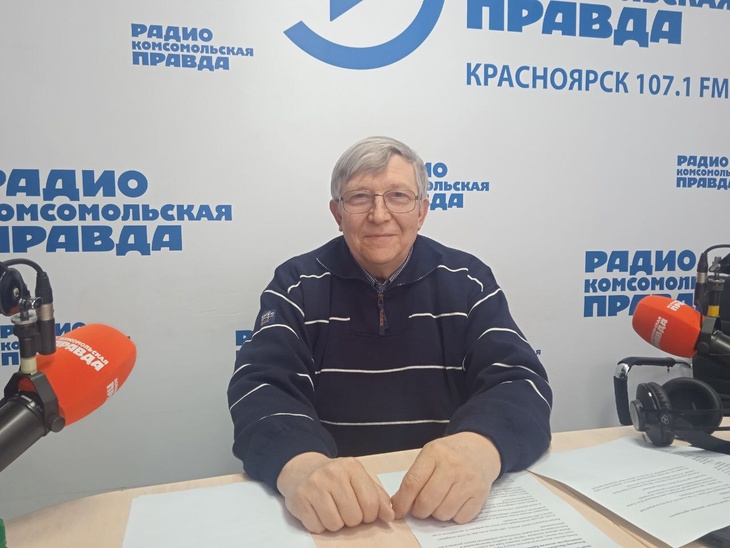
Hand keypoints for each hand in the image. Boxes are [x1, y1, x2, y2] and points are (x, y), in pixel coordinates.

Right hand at [276, 452, 394, 532]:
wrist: (301, 469)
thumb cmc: (334, 477)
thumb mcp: (358, 479)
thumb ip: (377, 496)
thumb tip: (390, 516)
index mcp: (352, 467)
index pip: (371, 503)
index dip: (370, 515)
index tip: (364, 511)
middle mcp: (332, 473)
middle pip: (353, 517)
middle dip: (352, 519)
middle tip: (344, 509)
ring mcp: (314, 485)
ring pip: (335, 525)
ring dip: (335, 523)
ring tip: (331, 509)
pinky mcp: (299, 499)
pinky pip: (317, 527)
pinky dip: (319, 525)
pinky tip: (317, 511)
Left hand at [391, 432, 500, 522]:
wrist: (481, 449)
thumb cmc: (449, 454)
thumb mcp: (429, 455)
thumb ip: (415, 477)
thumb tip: (398, 504)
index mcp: (434, 453)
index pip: (413, 482)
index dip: (402, 501)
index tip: (398, 511)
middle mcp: (452, 466)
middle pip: (427, 501)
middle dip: (419, 511)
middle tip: (420, 507)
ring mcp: (468, 481)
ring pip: (443, 513)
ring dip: (437, 514)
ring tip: (439, 502)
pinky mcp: (481, 495)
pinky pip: (460, 518)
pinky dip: (454, 516)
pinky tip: (454, 503)